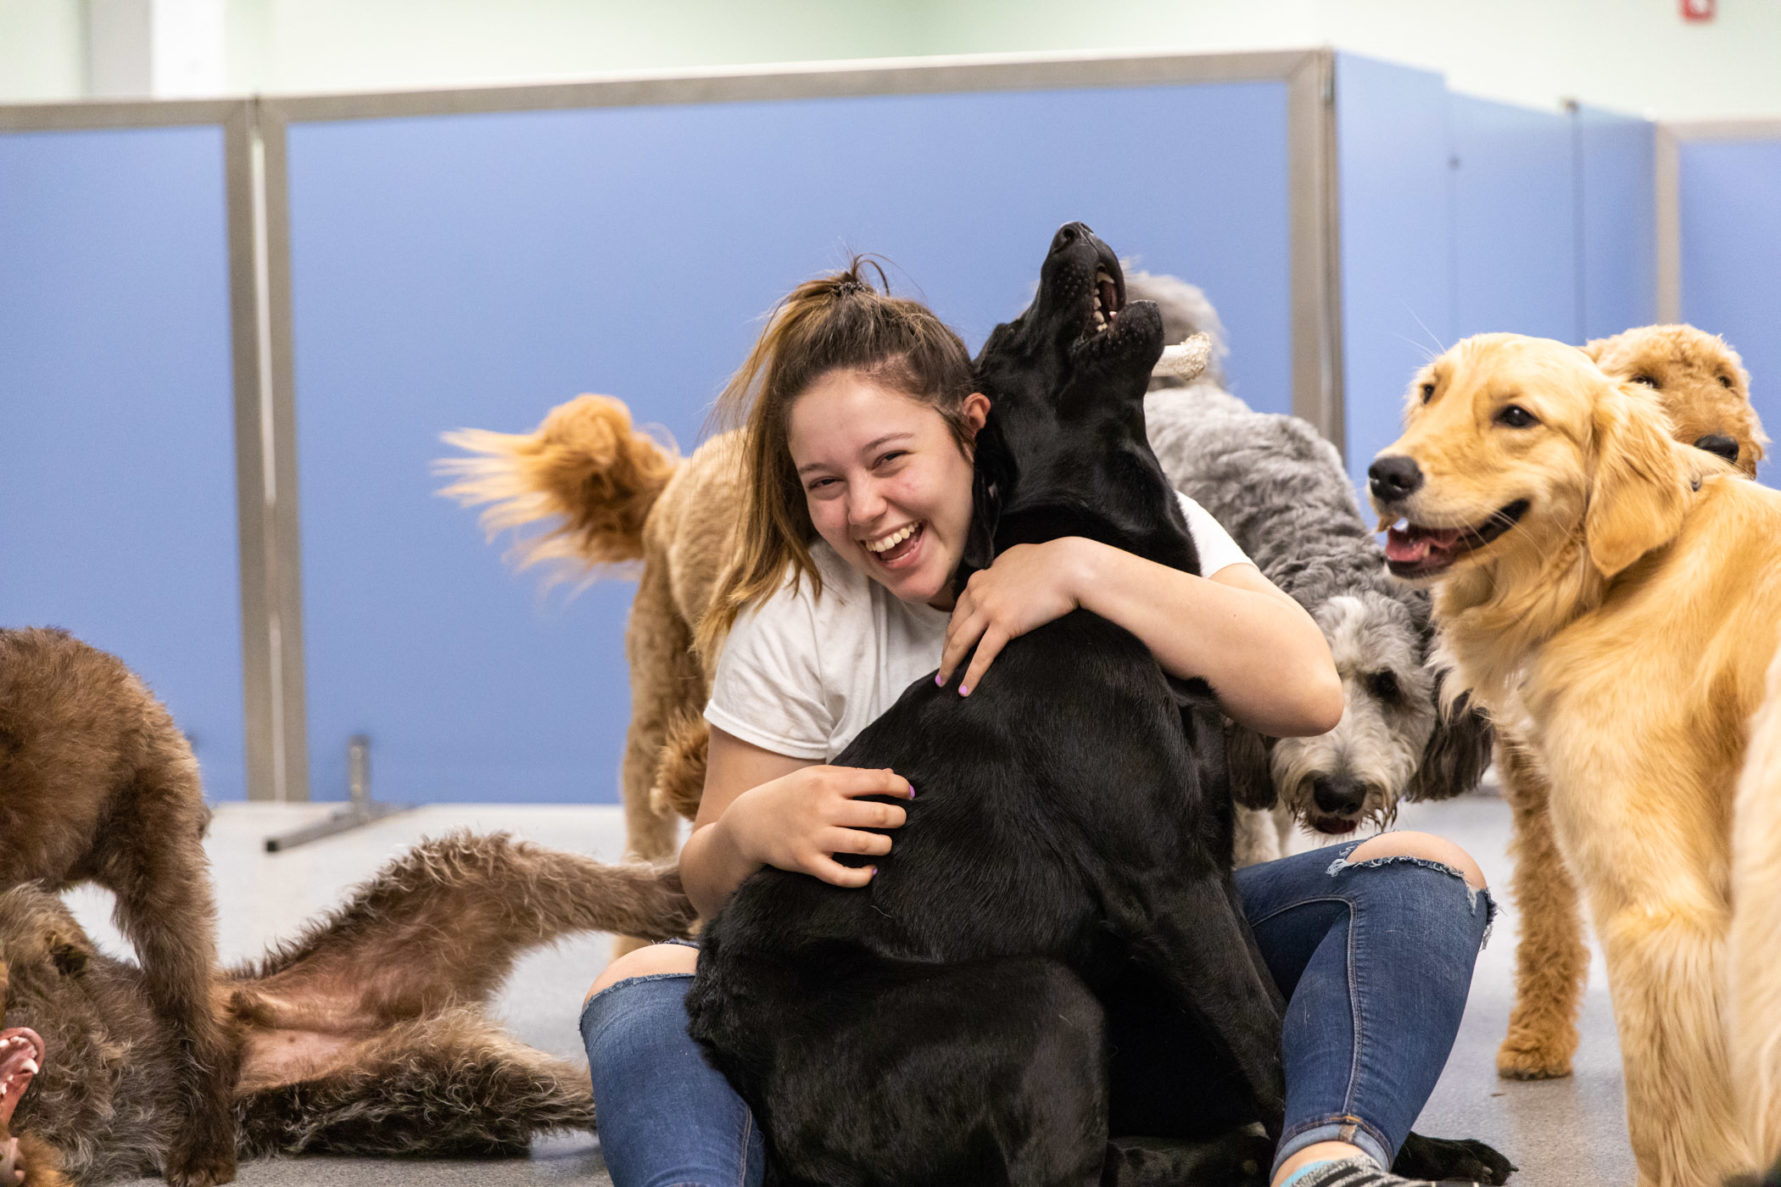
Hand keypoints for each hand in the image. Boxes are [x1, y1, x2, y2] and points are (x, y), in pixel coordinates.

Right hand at [725, 765, 913, 887]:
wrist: (749, 822)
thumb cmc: (790, 795)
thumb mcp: (817, 777)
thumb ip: (853, 776)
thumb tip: (891, 777)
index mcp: (827, 783)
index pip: (876, 782)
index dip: (900, 788)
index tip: (908, 794)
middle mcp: (822, 809)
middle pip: (878, 815)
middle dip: (898, 818)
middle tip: (900, 820)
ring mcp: (814, 837)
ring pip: (865, 845)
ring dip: (885, 845)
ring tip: (885, 843)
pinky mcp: (806, 861)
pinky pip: (841, 875)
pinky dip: (862, 876)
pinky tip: (870, 871)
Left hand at [937, 539, 1085, 694]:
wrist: (1068, 567)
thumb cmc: (1051, 561)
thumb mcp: (1015, 558)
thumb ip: (1001, 570)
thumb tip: (999, 575)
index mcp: (980, 579)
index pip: (959, 609)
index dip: (952, 628)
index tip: (950, 642)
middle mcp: (978, 593)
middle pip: (954, 627)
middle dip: (945, 649)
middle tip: (942, 667)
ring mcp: (988, 609)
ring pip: (960, 642)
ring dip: (949, 664)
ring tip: (943, 682)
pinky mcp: (1004, 624)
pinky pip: (982, 656)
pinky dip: (971, 675)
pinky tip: (965, 689)